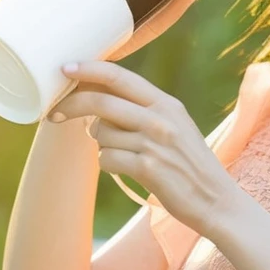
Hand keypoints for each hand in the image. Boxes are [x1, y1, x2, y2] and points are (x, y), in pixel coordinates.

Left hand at [47, 60, 237, 232]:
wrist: (216, 201)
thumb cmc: (189, 166)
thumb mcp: (174, 127)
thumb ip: (143, 111)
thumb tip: (96, 105)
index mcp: (166, 103)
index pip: (119, 76)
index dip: (88, 70)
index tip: (64, 68)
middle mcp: (160, 118)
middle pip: (101, 101)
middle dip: (70, 105)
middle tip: (53, 114)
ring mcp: (154, 142)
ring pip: (101, 134)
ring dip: (102, 145)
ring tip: (124, 155)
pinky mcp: (148, 167)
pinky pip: (107, 158)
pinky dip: (109, 164)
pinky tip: (127, 169)